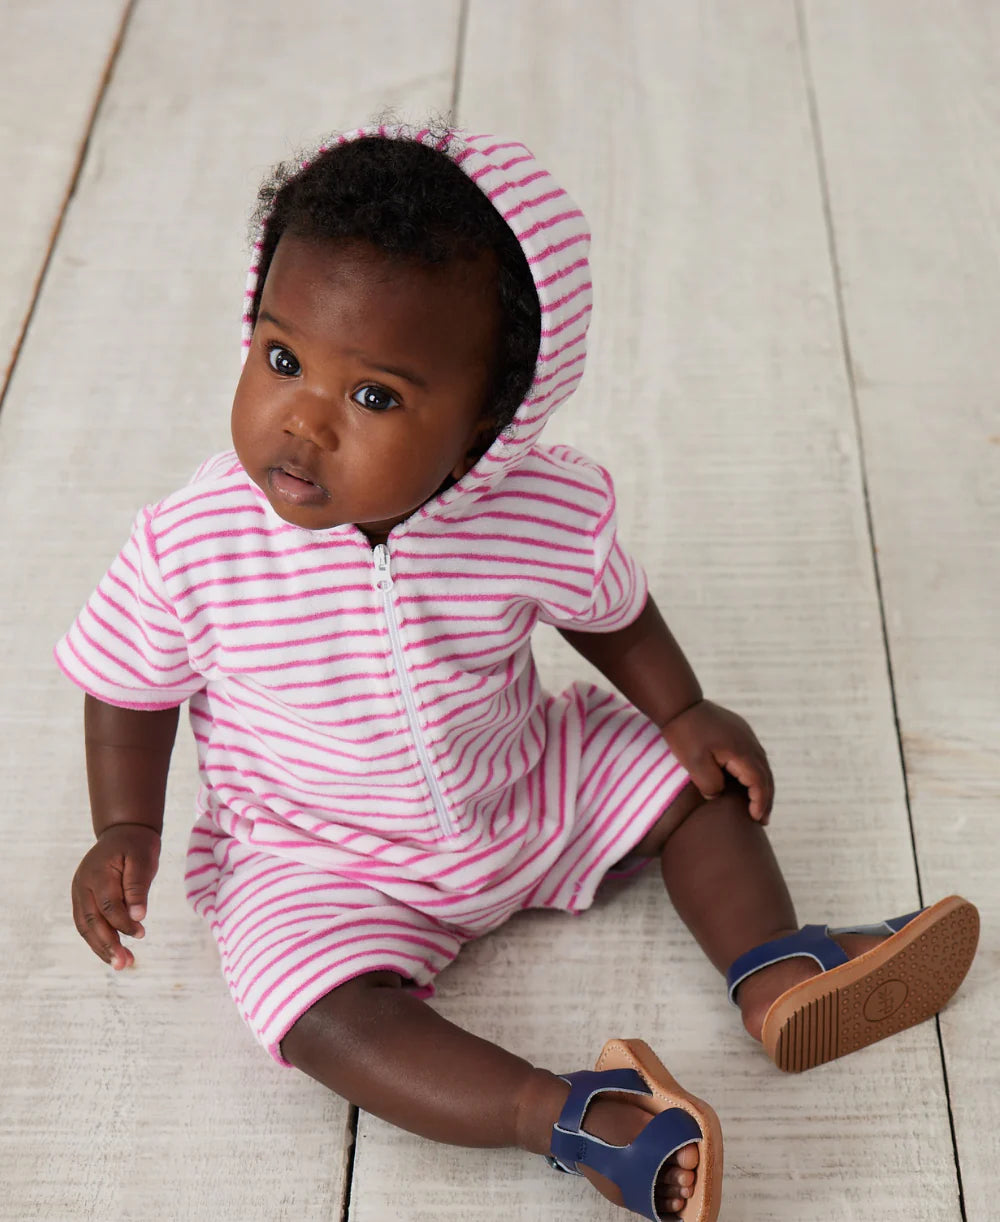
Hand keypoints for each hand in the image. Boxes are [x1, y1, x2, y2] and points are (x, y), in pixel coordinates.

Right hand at [71, 824, 160, 968]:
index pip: (108, 905)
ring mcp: (79, 893)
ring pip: (85, 927)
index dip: (124, 923)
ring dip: (101, 948)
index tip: (142, 933)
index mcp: (97, 873)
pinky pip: (86, 924)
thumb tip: (138, 916)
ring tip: (121, 964)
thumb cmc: (137, 846)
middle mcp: (82, 885)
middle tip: (125, 964)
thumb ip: (138, 886)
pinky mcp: (82, 900)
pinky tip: (112, 952)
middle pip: (92, 921)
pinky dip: (97, 940)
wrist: (123, 832)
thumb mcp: (143, 858)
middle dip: (108, 945)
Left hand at [661, 699, 773, 822]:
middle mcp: (749, 742)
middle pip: (765, 775)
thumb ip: (709, 784)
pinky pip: (752, 756)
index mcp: (741, 751)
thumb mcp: (694, 764)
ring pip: (760, 765)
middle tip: (762, 820)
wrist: (679, 703)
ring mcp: (745, 734)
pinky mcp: (738, 731)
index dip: (760, 803)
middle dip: (765, 799)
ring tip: (757, 805)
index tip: (756, 819)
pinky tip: (746, 782)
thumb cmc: (684, 734)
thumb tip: (717, 795)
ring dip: (761, 786)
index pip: (759, 782)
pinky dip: (753, 772)